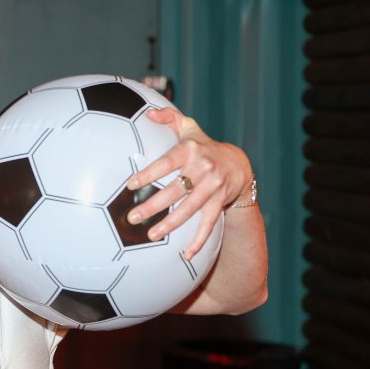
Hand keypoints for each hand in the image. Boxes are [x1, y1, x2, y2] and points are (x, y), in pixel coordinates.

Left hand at [125, 107, 251, 258]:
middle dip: (152, 206)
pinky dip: (199, 240)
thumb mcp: (189, 128)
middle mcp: (202, 169)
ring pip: (189, 209)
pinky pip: (208, 224)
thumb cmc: (204, 145)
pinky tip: (185, 254)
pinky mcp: (220, 203)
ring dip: (170, 225)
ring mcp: (212, 188)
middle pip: (174, 191)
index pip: (166, 163)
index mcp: (190, 150)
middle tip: (132, 218)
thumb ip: (169, 118)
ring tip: (150, 235)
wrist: (239, 164)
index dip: (149, 174)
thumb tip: (148, 113)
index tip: (130, 185)